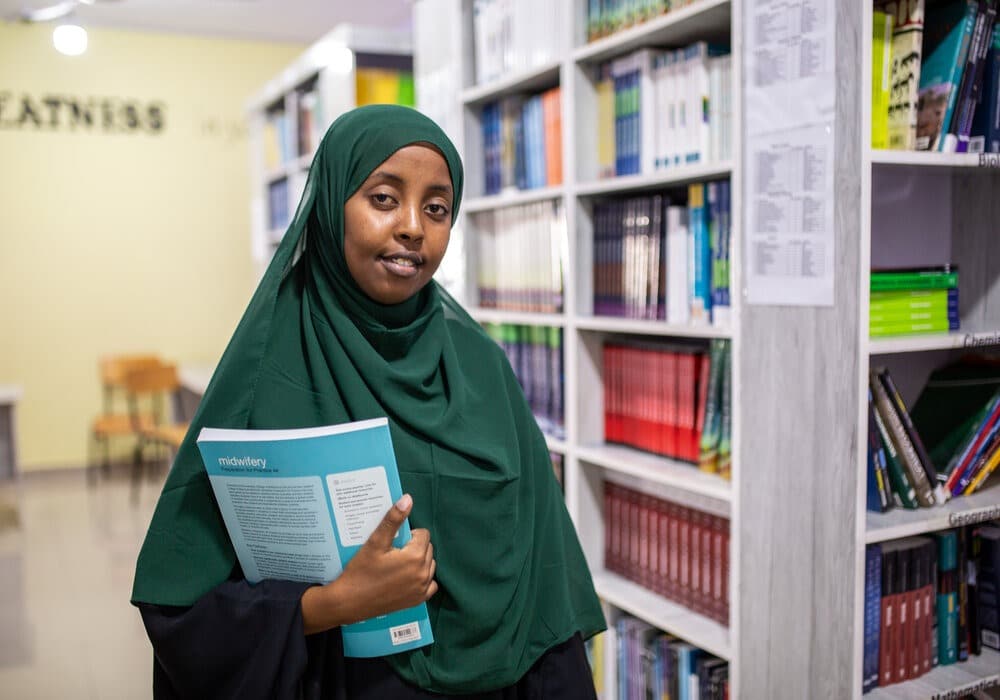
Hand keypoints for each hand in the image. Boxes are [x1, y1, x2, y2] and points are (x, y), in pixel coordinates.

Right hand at [301, 494, 436, 634]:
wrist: (349, 602)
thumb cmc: (360, 571)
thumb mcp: (375, 543)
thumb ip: (393, 520)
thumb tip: (408, 499)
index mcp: (415, 557)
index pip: (423, 534)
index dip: (409, 535)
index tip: (393, 542)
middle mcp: (423, 573)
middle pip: (427, 549)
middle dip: (414, 547)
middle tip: (393, 552)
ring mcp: (422, 589)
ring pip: (429, 565)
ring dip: (419, 561)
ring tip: (398, 564)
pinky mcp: (418, 600)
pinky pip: (430, 584)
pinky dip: (422, 579)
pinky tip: (406, 578)